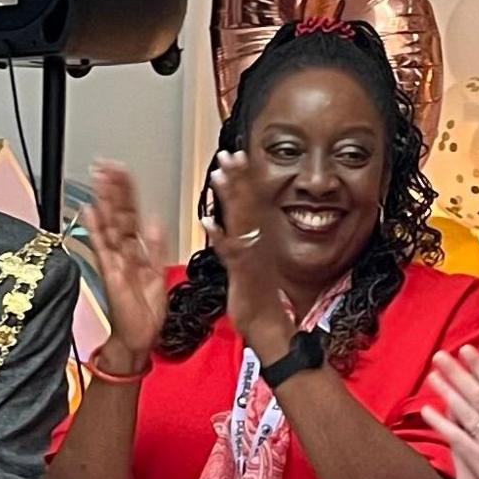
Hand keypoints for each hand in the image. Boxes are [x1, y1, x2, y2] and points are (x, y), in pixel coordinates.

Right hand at [84, 160, 169, 370]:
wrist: (138, 339)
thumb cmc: (145, 314)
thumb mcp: (159, 273)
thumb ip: (156, 246)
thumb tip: (154, 221)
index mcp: (137, 251)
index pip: (131, 214)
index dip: (127, 192)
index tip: (121, 172)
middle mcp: (123, 253)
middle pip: (117, 213)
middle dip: (112, 188)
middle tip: (106, 164)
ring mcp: (114, 260)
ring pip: (109, 223)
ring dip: (103, 200)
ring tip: (98, 177)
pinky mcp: (110, 271)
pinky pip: (103, 246)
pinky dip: (96, 228)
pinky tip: (89, 211)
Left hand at [204, 150, 291, 343]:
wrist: (270, 324)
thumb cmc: (261, 296)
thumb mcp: (252, 261)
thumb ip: (243, 240)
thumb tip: (235, 223)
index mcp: (258, 238)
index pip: (252, 201)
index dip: (244, 177)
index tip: (237, 155)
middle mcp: (257, 243)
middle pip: (247, 204)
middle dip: (238, 177)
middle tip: (229, 153)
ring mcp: (251, 256)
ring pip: (239, 221)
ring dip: (229, 197)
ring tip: (218, 175)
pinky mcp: (243, 273)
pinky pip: (230, 251)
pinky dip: (219, 236)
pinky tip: (208, 221)